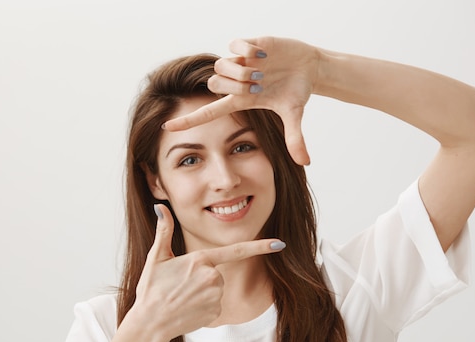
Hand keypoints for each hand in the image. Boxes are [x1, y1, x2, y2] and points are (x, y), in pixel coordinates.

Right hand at [134, 204, 285, 339]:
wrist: (150, 322)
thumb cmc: (151, 289)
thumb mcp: (156, 257)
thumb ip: (164, 230)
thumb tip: (160, 208)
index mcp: (201, 260)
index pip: (237, 250)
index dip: (261, 247)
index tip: (280, 244)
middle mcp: (213, 277)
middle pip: (217, 273)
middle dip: (202, 277)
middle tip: (179, 286)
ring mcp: (216, 296)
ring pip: (216, 289)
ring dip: (202, 292)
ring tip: (182, 298)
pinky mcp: (216, 312)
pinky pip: (215, 305)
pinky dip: (203, 307)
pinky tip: (188, 309)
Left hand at [163, 37, 318, 164]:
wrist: (308, 66)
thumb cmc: (296, 91)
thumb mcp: (294, 114)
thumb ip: (295, 138)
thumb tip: (305, 163)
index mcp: (240, 101)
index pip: (207, 113)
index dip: (187, 120)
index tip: (166, 126)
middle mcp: (235, 83)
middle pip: (213, 85)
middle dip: (234, 87)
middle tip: (258, 86)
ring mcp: (240, 63)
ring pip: (220, 66)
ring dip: (241, 70)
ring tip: (262, 71)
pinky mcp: (247, 45)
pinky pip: (234, 45)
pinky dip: (247, 50)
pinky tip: (263, 54)